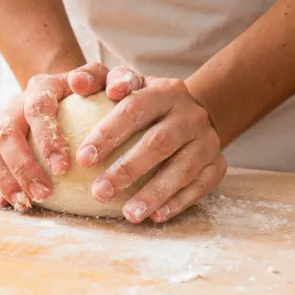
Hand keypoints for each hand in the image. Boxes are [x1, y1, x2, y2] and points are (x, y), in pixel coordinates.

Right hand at [0, 62, 109, 210]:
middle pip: (6, 133)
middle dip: (22, 166)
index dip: (46, 139)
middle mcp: (15, 104)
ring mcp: (0, 123)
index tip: (63, 168)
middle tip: (44, 193)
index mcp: (42, 86)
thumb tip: (106, 89)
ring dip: (4, 179)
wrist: (66, 95)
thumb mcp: (109, 82)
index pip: (37, 109)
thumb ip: (116, 78)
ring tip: (25, 204)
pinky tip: (7, 205)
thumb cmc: (93, 93)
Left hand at [79, 68, 226, 223]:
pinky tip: (156, 216)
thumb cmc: (145, 103)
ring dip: (154, 194)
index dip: (108, 134)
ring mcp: (207, 141)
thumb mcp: (125, 83)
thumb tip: (77, 82)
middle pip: (159, 143)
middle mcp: (190, 115)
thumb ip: (98, 79)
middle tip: (100, 192)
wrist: (194, 115)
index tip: (84, 159)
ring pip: (183, 169)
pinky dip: (178, 202)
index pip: (134, 109)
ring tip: (129, 214)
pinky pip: (200, 186)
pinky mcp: (217, 165)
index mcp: (165, 91)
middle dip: (128, 170)